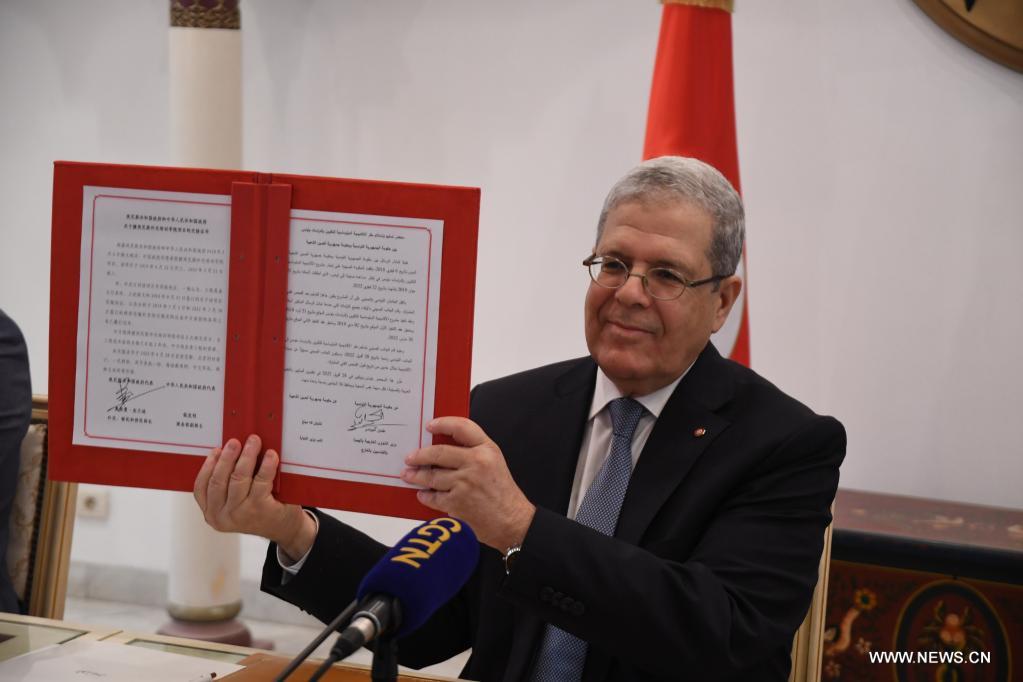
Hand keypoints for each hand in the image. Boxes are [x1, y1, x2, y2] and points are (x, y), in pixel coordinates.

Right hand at [193, 434, 315, 560]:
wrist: (284, 528)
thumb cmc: (259, 509)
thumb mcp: (235, 501)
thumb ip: (227, 484)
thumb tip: (228, 450)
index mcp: (211, 513)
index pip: (201, 487)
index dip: (208, 466)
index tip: (217, 449)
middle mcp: (222, 516)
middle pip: (218, 480)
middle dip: (227, 457)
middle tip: (235, 441)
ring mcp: (241, 514)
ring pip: (238, 478)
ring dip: (246, 456)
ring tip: (253, 442)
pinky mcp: (260, 509)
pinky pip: (261, 481)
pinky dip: (266, 466)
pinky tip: (271, 455)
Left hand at [401, 417, 534, 550]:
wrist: (511, 520)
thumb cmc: (502, 492)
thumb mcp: (494, 462)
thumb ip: (473, 451)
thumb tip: (443, 447)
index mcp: (487, 450)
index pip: (462, 427)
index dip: (443, 424)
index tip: (430, 425)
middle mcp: (476, 463)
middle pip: (439, 452)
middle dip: (420, 455)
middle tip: (410, 457)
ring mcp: (465, 483)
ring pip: (432, 476)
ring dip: (416, 476)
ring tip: (409, 475)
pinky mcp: (456, 502)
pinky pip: (433, 496)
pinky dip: (425, 495)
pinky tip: (423, 494)